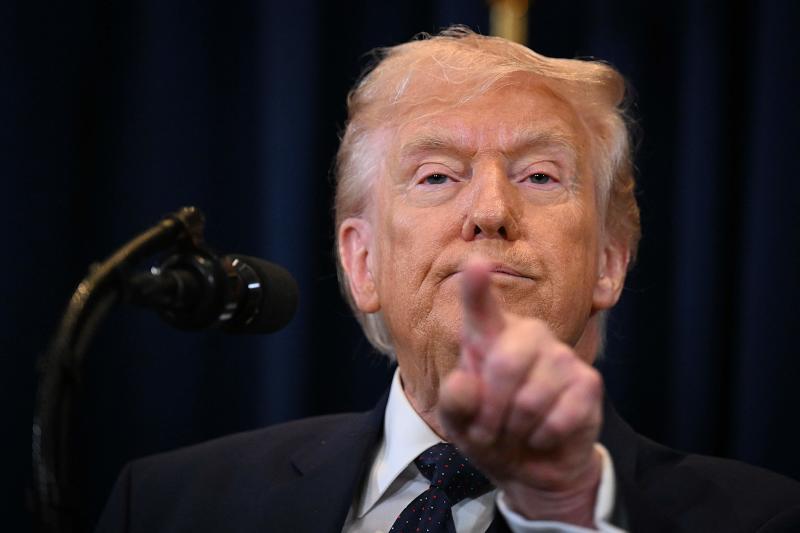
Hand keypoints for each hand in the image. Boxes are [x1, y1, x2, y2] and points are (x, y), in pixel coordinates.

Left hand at [438, 260, 603, 525]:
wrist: (530, 467)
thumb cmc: (489, 432)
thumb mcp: (458, 423)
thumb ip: (454, 403)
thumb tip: (464, 384)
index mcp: (488, 336)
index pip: (480, 306)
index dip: (477, 287)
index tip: (474, 264)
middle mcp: (527, 335)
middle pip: (505, 363)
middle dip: (491, 410)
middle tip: (486, 432)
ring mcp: (560, 355)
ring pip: (531, 398)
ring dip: (516, 430)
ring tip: (515, 432)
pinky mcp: (588, 382)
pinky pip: (560, 417)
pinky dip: (542, 438)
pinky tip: (542, 435)